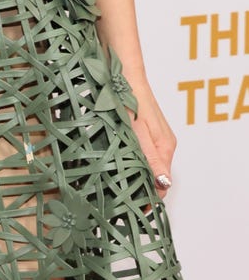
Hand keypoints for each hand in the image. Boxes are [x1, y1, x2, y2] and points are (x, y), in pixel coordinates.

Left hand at [129, 79, 176, 198]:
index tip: (132, 209)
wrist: (123, 71)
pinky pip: (143, 152)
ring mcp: (157, 136)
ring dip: (135, 174)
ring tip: (114, 182)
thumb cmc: (128, 98)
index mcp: (165, 147)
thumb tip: (162, 184)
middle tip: (118, 197)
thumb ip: (149, 157)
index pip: (163, 185)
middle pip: (157, 176)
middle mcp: (165, 144)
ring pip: (148, 164)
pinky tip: (117, 160)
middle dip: (141, 188)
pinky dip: (132, 159)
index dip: (149, 199)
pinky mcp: (147, 129)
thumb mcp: (135, 131)